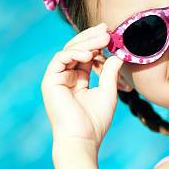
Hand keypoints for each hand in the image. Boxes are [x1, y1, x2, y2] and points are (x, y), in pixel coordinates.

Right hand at [41, 23, 123, 150]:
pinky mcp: (50, 81)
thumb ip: (110, 73)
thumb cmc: (95, 121)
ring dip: (86, 42)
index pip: (87, 54)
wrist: (82, 139)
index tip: (111, 34)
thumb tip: (118, 55)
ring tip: (104, 39)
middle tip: (106, 29)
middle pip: (77, 49)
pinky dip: (75, 53)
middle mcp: (66, 76)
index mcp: (79, 79)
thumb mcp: (108, 92)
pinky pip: (60, 58)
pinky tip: (90, 54)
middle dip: (91, 37)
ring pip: (69, 50)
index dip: (97, 43)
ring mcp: (57, 78)